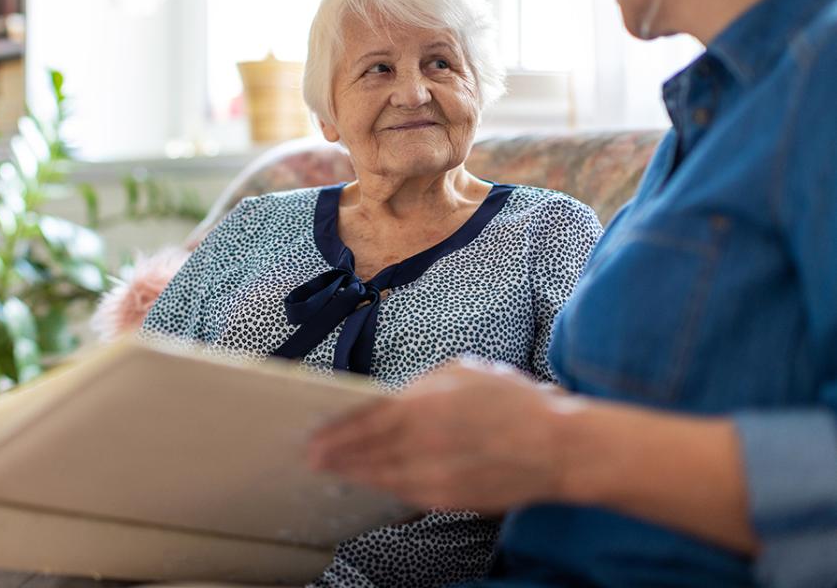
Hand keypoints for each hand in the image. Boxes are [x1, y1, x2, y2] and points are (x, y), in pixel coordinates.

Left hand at [308, 359, 572, 512]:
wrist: (557, 447)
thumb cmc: (513, 402)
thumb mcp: (462, 371)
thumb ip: (422, 384)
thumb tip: (395, 397)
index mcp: (424, 405)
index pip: (365, 421)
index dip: (336, 431)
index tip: (314, 436)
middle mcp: (423, 443)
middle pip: (366, 453)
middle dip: (336, 456)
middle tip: (313, 458)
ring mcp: (435, 475)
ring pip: (382, 478)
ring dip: (355, 475)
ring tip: (336, 472)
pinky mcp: (449, 499)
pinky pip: (406, 494)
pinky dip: (385, 488)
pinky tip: (375, 483)